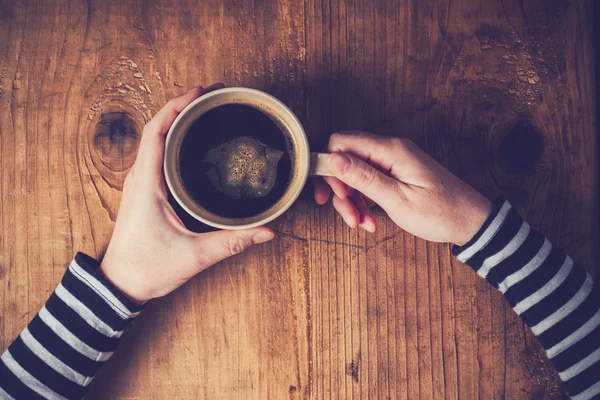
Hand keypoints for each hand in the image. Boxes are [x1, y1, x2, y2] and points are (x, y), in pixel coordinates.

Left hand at [100, 84, 274, 302]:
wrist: (120, 286)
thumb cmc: (147, 269)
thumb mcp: (194, 256)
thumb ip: (232, 242)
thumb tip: (266, 231)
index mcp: (146, 184)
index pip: (156, 132)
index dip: (176, 106)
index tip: (200, 93)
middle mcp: (139, 178)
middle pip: (156, 129)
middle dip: (182, 108)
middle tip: (211, 98)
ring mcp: (139, 184)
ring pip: (154, 141)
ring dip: (175, 122)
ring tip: (203, 112)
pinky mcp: (143, 193)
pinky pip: (155, 155)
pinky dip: (171, 140)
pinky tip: (191, 143)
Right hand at [313, 132, 491, 245]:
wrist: (470, 221)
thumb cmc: (440, 212)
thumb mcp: (397, 199)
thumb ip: (363, 177)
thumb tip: (332, 158)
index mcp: (390, 150)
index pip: (341, 142)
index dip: (330, 167)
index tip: (335, 194)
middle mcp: (390, 150)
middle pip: (345, 160)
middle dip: (340, 189)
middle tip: (348, 215)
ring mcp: (392, 161)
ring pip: (354, 174)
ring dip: (352, 201)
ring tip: (362, 223)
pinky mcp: (395, 173)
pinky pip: (368, 182)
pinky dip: (363, 202)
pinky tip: (370, 220)